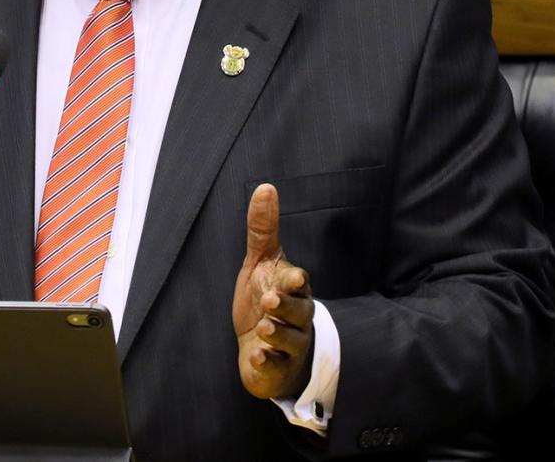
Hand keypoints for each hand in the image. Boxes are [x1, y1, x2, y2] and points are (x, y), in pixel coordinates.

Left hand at [233, 183, 314, 398]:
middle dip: (286, 307)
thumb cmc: (264, 299)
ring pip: (290, 340)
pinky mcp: (277, 366)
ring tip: (264, 329)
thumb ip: (262, 229)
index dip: (295, 281)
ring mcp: (289, 344)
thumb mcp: (260, 263)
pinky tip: (256, 356)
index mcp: (293, 290)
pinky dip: (266, 361)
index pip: (298, 283)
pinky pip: (275, 365)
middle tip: (270, 301)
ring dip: (278, 334)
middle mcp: (296, 316)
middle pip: (298, 311)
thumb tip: (265, 187)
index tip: (293, 277)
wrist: (263, 346)